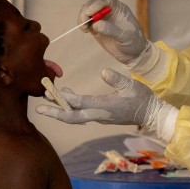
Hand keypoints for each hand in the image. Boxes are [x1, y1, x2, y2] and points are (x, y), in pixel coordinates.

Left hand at [35, 70, 177, 138]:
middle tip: (38, 108)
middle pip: (71, 117)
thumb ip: (117, 79)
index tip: (49, 95)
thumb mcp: (132, 85)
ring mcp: (99, 116)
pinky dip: (70, 107)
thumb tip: (103, 71)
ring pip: (75, 116)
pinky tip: (66, 96)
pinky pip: (81, 113)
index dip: (64, 100)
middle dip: (54, 112)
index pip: (79, 104)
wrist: (150, 115)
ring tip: (46, 98)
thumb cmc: (143, 99)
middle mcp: (99, 114)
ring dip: (60, 109)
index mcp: (104, 107)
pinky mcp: (100, 115)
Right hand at [79, 0, 148, 64]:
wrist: (131, 53)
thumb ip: (111, 29)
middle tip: (84, 21)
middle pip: (93, 3)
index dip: (97, 3)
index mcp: (119, 8)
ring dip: (82, 17)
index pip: (106, 0)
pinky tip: (84, 30)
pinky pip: (85, 21)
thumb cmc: (132, 41)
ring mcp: (101, 18)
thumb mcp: (124, 36)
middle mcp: (108, 10)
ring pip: (87, 10)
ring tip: (84, 28)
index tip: (90, 12)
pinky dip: (82, 24)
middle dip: (86, 10)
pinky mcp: (95, 26)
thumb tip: (96, 24)